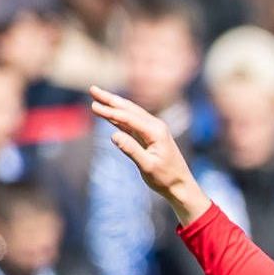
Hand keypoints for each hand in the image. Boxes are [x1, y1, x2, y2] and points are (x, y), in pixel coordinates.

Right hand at [89, 88, 212, 220]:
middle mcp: (156, 127)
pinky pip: (130, 123)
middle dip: (110, 99)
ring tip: (97, 95)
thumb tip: (113, 135)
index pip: (129, 118)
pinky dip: (118, 116)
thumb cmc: (166, 178)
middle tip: (92, 89)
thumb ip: (131, 150)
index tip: (94, 106)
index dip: (111, 112)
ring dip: (113, 104)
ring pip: (129, 113)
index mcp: (156, 132)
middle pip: (129, 109)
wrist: (181, 185)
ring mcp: (153, 130)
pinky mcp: (149, 136)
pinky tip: (108, 112)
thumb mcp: (148, 167)